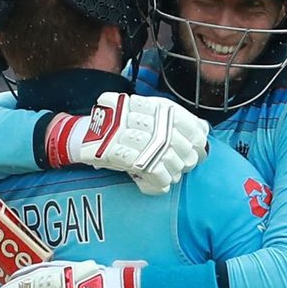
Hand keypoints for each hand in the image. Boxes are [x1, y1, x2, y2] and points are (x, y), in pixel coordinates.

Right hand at [45, 92, 208, 193]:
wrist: (81, 137)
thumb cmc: (118, 131)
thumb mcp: (144, 118)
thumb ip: (171, 121)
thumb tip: (205, 129)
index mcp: (143, 104)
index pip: (179, 116)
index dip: (194, 132)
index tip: (199, 144)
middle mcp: (133, 115)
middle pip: (174, 138)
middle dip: (185, 155)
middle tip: (185, 164)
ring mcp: (122, 133)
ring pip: (163, 156)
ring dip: (172, 170)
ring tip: (171, 174)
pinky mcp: (113, 152)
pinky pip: (149, 170)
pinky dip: (159, 181)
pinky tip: (161, 184)